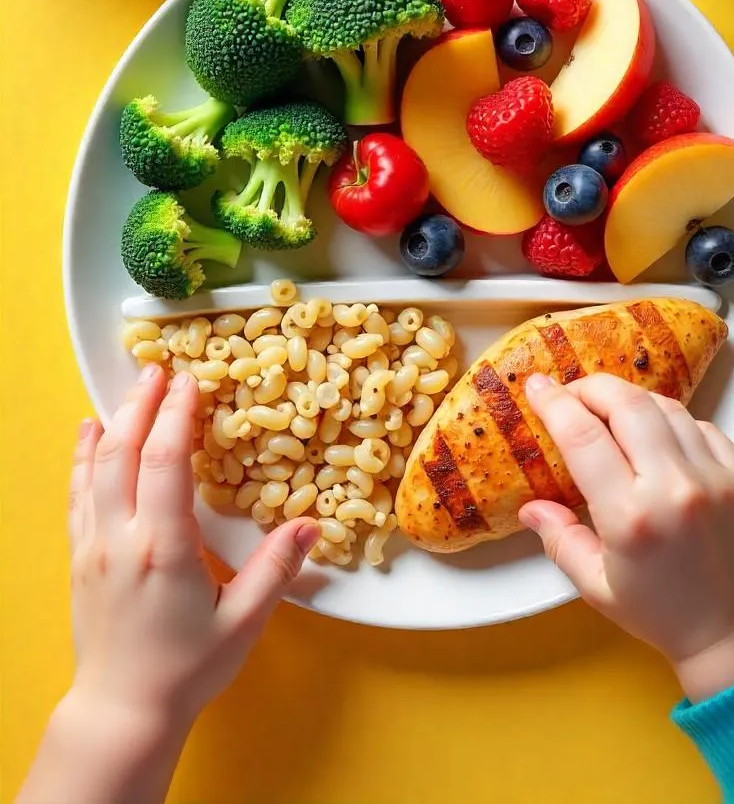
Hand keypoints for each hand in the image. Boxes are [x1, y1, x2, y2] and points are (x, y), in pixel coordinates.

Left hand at [68, 364, 319, 724]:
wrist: (122, 710)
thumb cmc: (185, 669)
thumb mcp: (243, 623)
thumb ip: (276, 571)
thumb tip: (312, 526)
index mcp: (163, 547)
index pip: (165, 462)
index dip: (178, 415)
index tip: (192, 381)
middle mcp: (120, 537)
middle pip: (124, 451)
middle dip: (143, 403)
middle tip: (161, 368)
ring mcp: (93, 545)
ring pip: (95, 466)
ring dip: (114, 420)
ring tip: (132, 386)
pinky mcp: (80, 557)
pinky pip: (77, 493)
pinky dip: (81, 456)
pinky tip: (87, 432)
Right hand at [520, 373, 733, 701]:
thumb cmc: (658, 614)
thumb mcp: (595, 585)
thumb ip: (559, 539)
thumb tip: (530, 506)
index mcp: (630, 517)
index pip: (582, 437)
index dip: (554, 403)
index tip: (536, 386)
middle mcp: (673, 488)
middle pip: (626, 404)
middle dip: (591, 388)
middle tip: (572, 393)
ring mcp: (714, 477)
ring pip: (665, 407)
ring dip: (631, 400)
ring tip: (610, 410)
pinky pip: (701, 425)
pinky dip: (671, 421)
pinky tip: (656, 435)